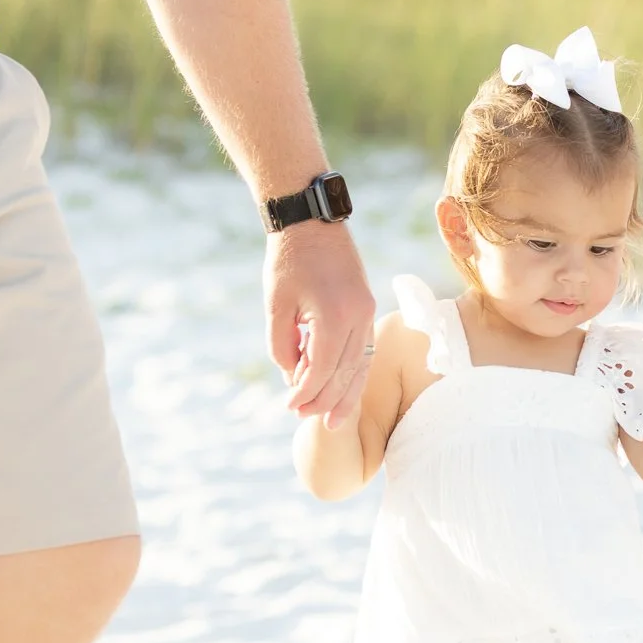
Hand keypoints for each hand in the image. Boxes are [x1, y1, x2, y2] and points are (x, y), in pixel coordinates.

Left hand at [265, 221, 376, 427]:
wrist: (311, 222)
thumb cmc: (288, 261)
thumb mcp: (275, 306)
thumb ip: (282, 346)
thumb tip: (294, 377)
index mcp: (334, 315)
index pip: (322, 369)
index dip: (305, 393)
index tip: (289, 407)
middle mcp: (358, 317)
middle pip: (345, 373)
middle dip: (324, 400)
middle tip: (304, 418)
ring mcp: (367, 312)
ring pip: (361, 366)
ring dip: (346, 395)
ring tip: (333, 421)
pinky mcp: (367, 309)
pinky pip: (364, 350)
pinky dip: (354, 373)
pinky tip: (345, 390)